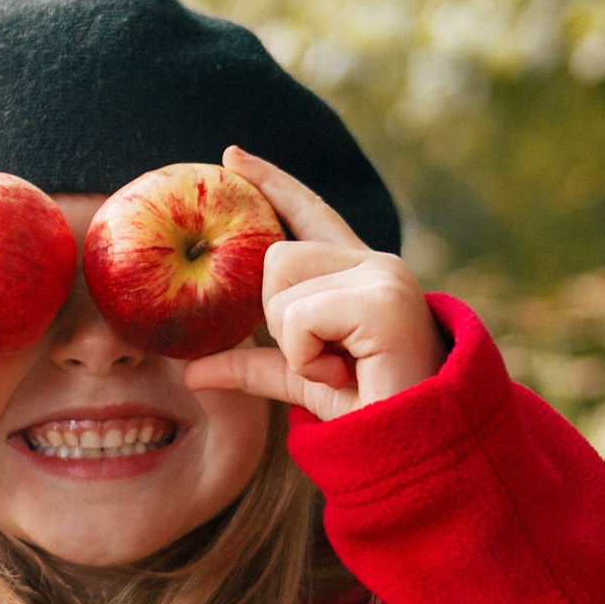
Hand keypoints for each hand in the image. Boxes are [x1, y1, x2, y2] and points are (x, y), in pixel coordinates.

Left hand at [181, 146, 441, 418]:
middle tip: (326, 357)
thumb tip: (193, 371)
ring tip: (340, 366)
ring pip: (281, 280)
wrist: (411, 447)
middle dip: (280, 318)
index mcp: (357, 273)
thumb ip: (252, 365)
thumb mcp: (300, 379)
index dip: (270, 184)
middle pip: (274, 255)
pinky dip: (309, 357)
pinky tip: (347, 372)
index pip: (308, 213)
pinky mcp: (384, 299)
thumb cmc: (368, 412)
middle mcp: (375, 263)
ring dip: (294, 340)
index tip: (231, 156)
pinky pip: (300, 317)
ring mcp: (384, 276)